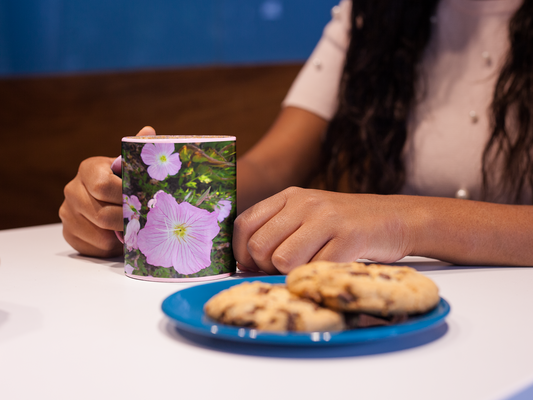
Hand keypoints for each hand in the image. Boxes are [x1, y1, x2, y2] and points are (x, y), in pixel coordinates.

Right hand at [59, 126, 155, 256]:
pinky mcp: (69, 233)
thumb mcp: (131, 166)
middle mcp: (72, 190)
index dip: (126, 197)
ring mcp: (67, 213)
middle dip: (127, 220)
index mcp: (88, 169)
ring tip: (136, 228)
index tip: (143, 202)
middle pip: (102, 214)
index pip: (104, 186)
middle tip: (145, 222)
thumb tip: (149, 131)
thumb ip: (139, 151)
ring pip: (100, 233)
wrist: (106, 201)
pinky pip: (95, 246)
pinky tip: (121, 236)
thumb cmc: (124, 182)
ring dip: (121, 234)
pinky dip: (112, 245)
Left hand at [233, 187, 413, 273]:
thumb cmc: (344, 224)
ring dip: (292, 273)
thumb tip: (245, 263)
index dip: (240, 251)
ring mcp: (327, 218)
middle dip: (266, 268)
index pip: (244, 223)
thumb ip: (278, 230)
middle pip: (260, 246)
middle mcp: (305, 203)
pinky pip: (314, 269)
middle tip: (285, 270)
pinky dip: (316, 277)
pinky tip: (329, 267)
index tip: (252, 266)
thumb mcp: (308, 215)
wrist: (394, 218)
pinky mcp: (348, 238)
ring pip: (283, 260)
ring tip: (311, 266)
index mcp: (290, 196)